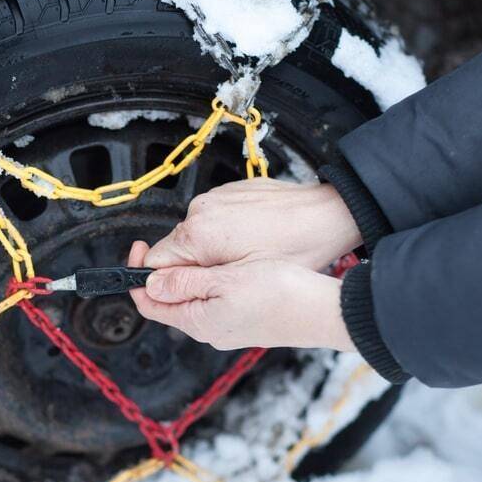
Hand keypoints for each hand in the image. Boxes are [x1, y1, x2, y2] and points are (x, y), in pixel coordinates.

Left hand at [128, 241, 354, 350]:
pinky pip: (214, 302)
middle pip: (171, 301)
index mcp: (199, 322)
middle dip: (163, 273)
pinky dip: (209, 282)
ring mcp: (227, 328)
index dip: (138, 276)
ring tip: (198, 253)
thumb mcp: (224, 281)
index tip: (139, 249)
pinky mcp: (244, 321)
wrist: (322, 311)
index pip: (150, 303)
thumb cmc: (280, 294)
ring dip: (188, 276)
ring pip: (194, 299)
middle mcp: (210, 331)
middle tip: (170, 245)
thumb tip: (150, 283)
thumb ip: (184, 282)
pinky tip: (223, 266)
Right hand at [144, 179, 359, 270]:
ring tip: (244, 258)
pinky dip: (225, 233)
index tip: (178, 290)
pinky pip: (213, 219)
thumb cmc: (295, 248)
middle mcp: (199, 211)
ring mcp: (213, 198)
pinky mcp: (227, 192)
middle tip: (225, 278)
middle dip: (193, 268)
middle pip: (175, 250)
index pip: (155, 263)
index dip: (165, 282)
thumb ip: (196, 283)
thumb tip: (159, 286)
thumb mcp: (243, 279)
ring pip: (195, 236)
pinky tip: (251, 240)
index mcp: (197, 235)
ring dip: (211, 251)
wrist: (326, 214)